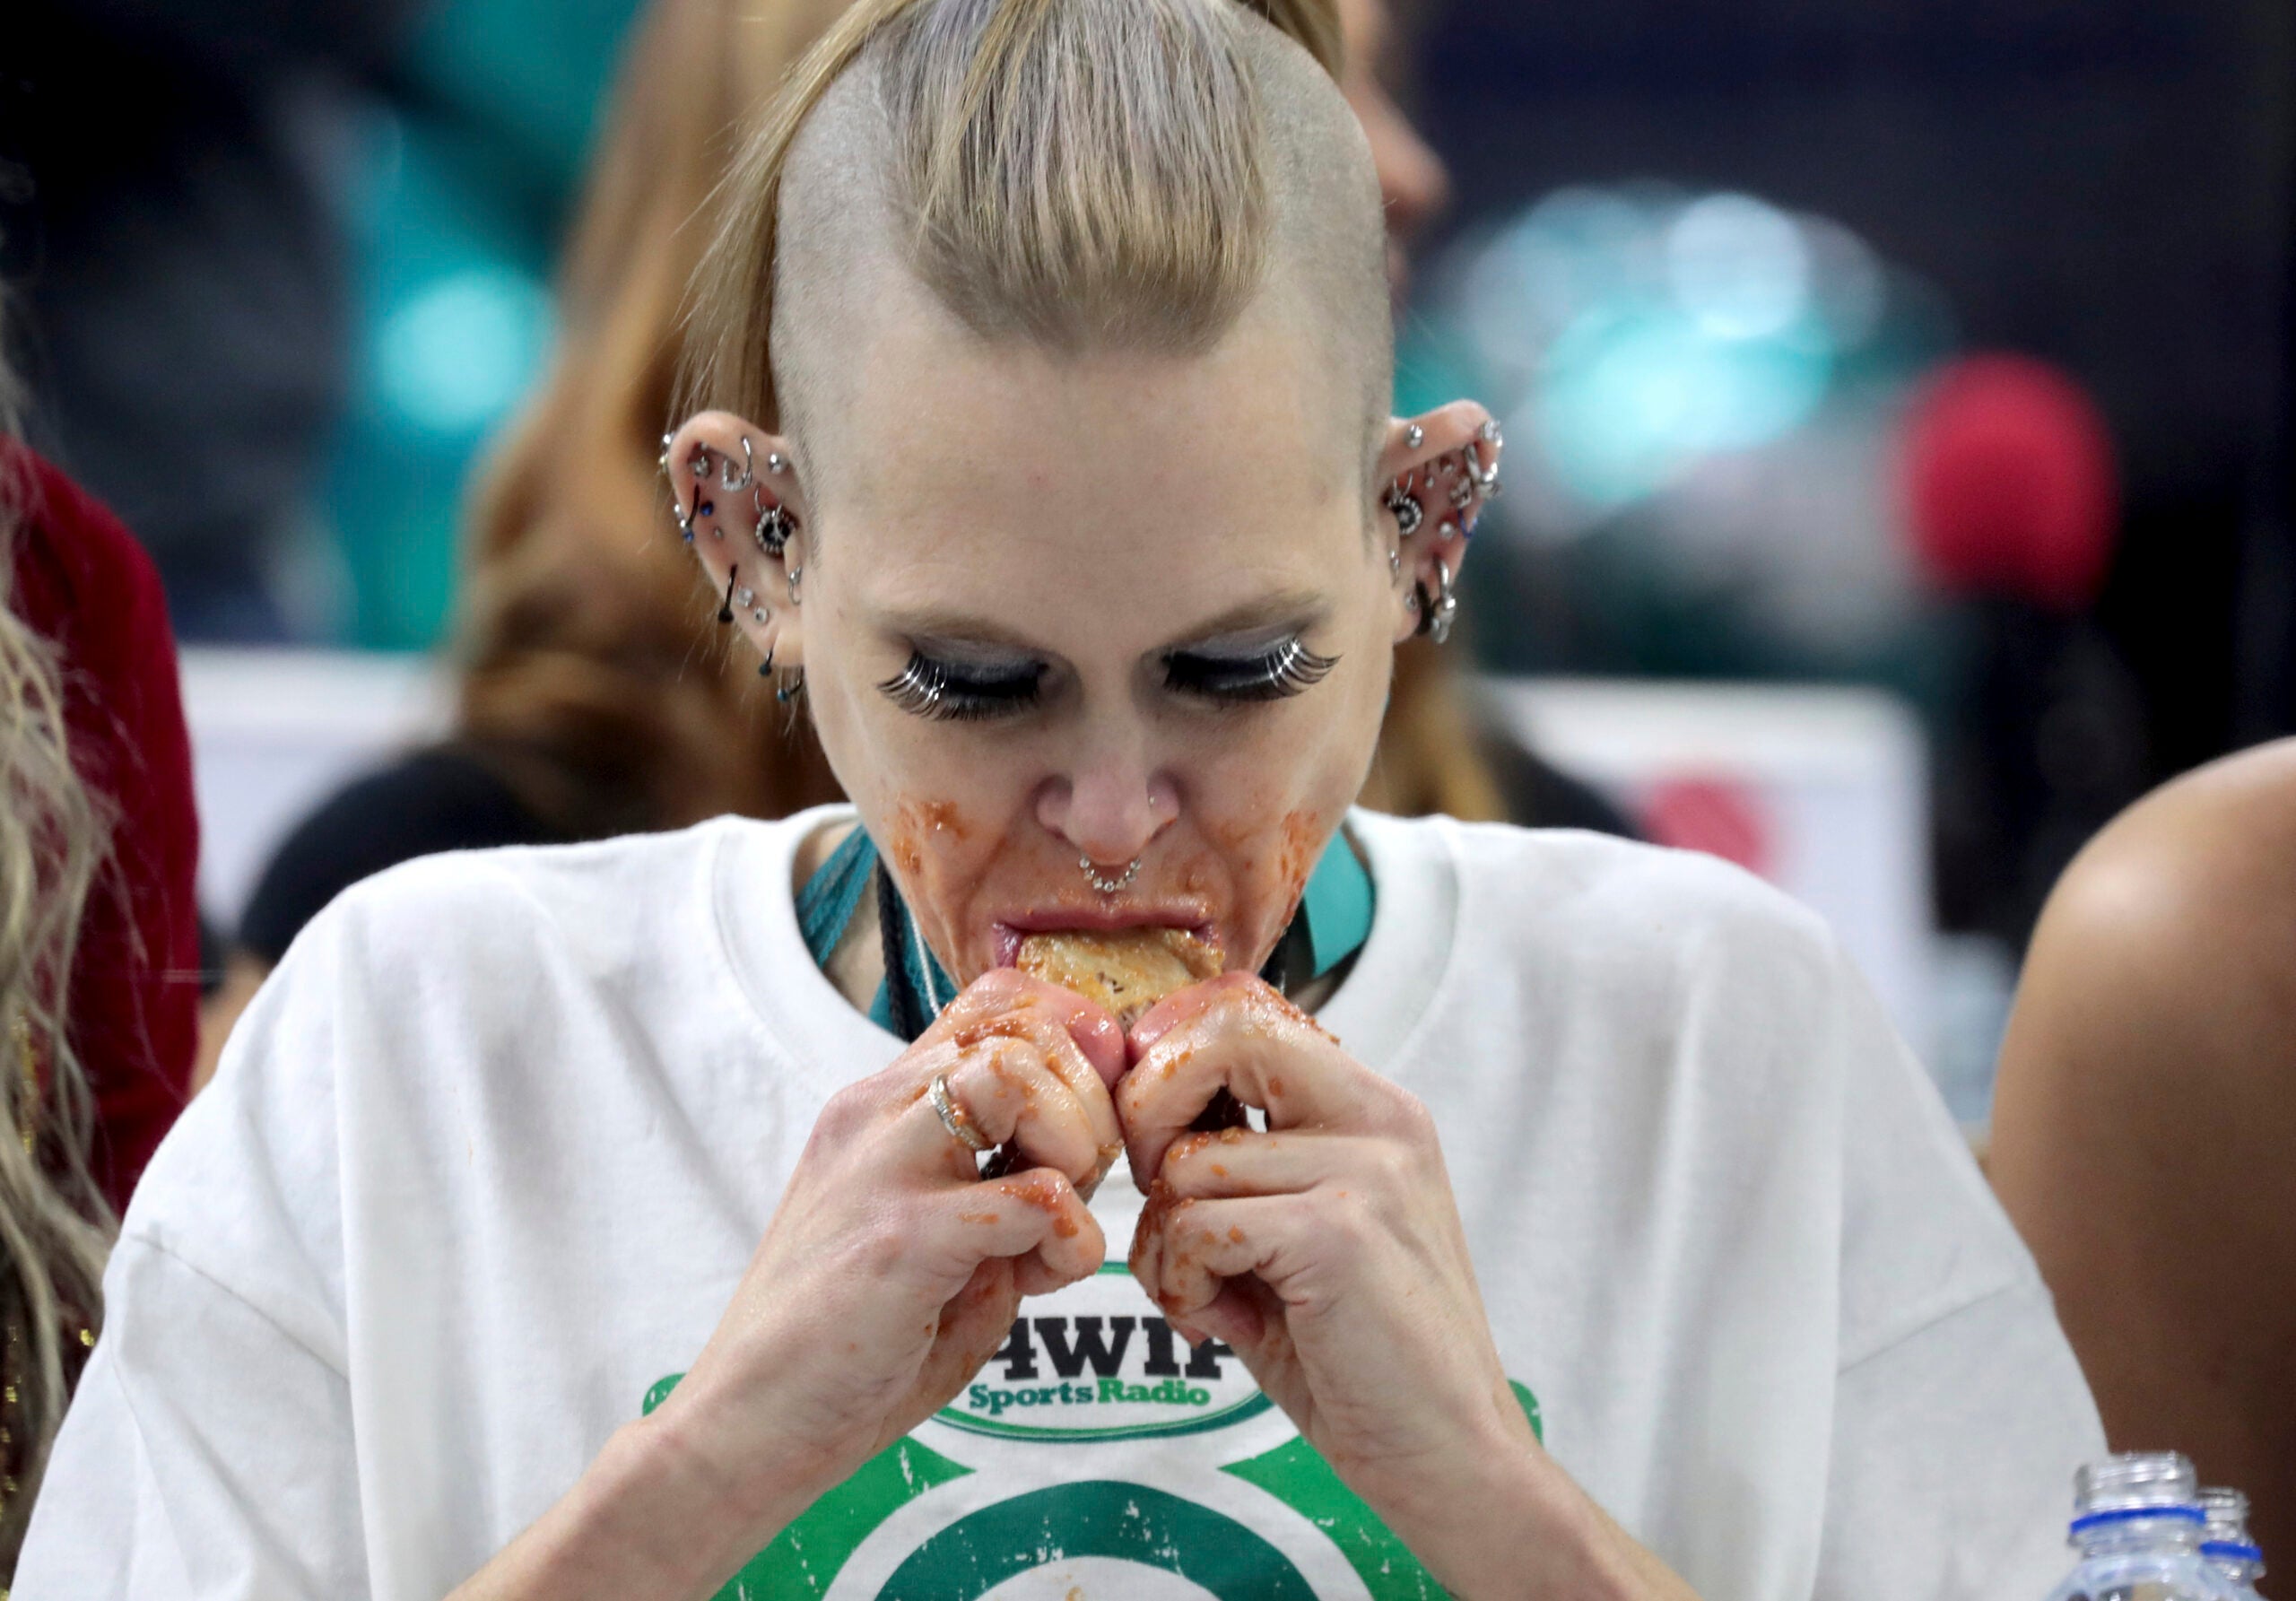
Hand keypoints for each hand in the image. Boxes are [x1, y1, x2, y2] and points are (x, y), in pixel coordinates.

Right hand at [656, 972, 1123, 1542]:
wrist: (746, 1426)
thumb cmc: (845, 1342)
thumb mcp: (927, 1233)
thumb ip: (994, 1183)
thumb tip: (1085, 1157)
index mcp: (878, 1106)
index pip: (994, 1003)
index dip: (1067, 1044)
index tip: (1084, 1126)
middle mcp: (874, 1114)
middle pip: (1022, 1024)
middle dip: (1087, 1100)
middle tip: (1075, 1184)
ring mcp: (881, 1168)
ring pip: (1020, 1071)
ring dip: (1075, 1143)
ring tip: (1054, 1220)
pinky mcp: (901, 1238)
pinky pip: (1036, 1195)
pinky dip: (1069, 1239)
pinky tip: (1038, 1281)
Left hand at [1121, 975, 1534, 1544]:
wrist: (1451, 1457)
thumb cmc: (1361, 1357)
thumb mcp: (1297, 1234)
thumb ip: (1237, 1167)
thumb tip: (1136, 1113)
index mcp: (1373, 1107)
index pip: (1247, 1006)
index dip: (1172, 1052)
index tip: (1152, 1134)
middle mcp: (1379, 1118)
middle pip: (1220, 1033)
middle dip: (1150, 1110)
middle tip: (1158, 1197)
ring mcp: (1366, 1169)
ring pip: (1185, 1161)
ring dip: (1163, 1243)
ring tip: (1205, 1295)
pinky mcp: (1339, 1232)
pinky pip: (1196, 1226)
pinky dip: (1182, 1285)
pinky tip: (1221, 1324)